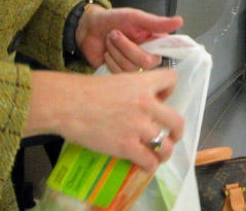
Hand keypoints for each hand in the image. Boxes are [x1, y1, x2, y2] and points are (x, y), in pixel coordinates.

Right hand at [27, 68, 184, 173]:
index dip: (169, 91)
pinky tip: (144, 164)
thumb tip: (137, 103)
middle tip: (171, 135)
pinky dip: (149, 165)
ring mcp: (138, 127)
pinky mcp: (127, 146)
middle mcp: (146, 104)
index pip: (171, 79)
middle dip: (176, 131)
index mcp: (143, 83)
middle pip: (177, 121)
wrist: (68, 104)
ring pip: (166, 146)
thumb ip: (133, 90)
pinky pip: (149, 161)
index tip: (160, 99)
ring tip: (159, 154)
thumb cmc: (84, 91)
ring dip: (164, 152)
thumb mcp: (116, 81)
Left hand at [76, 5, 182, 70]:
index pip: (167, 50)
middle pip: (146, 62)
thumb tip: (179, 21)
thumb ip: (155, 22)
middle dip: (126, 47)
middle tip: (114, 34)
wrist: (88, 29)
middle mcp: (147, 55)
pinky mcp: (120, 75)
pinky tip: (107, 53)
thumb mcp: (133, 17)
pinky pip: (120, 75)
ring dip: (115, 51)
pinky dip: (110, 61)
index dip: (168, 51)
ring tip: (109, 41)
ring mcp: (134, 66)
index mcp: (154, 41)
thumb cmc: (111, 20)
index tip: (163, 48)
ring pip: (131, 68)